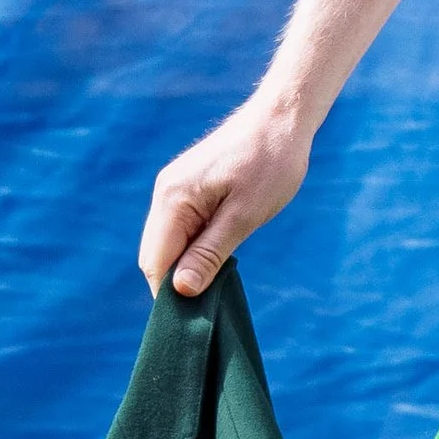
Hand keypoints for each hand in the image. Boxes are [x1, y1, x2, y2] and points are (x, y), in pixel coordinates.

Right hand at [139, 92, 311, 296]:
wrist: (282, 118)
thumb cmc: (270, 164)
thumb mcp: (244, 215)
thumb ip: (210, 253)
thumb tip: (180, 290)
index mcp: (173, 199)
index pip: (156, 262)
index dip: (169, 294)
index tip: (193, 320)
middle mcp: (166, 193)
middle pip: (158, 254)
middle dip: (177, 282)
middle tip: (209, 307)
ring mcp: (176, 188)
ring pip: (170, 242)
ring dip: (188, 265)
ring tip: (216, 285)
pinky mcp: (189, 187)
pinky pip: (182, 227)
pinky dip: (194, 246)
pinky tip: (218, 257)